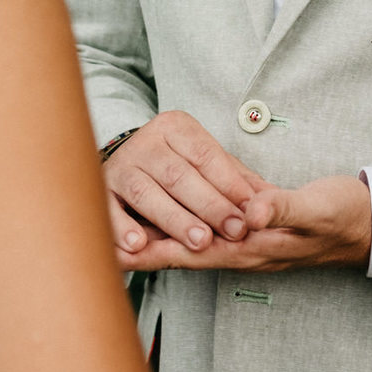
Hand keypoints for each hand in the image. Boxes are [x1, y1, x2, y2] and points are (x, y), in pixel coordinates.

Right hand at [105, 111, 267, 257]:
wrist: (126, 160)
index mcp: (176, 128)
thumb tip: (272, 200)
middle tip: (234, 231)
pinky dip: (122, 227)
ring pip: (146, 193)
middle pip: (178, 175)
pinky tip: (138, 244)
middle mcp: (145, 142)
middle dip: (209, 205)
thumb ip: (237, 181)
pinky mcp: (100, 190)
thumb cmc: (178, 167)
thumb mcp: (207, 164)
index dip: (229, 184)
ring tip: (199, 241)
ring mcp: (120, 165)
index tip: (251, 211)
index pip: (206, 155)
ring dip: (174, 219)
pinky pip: (108, 209)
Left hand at [115, 174, 371, 274]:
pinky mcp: (250, 230)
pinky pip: (206, 235)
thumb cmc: (342, 216)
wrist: (367, 225)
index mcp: (251, 246)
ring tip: (114, 240)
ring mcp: (245, 244)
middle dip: (140, 252)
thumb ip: (283, 208)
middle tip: (93, 250)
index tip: (114, 252)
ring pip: (190, 245)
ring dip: (154, 243)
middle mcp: (242, 250)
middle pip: (180, 253)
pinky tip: (163, 223)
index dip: (153, 252)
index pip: (191, 252)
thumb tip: (251, 212)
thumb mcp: (316, 209)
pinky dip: (180, 232)